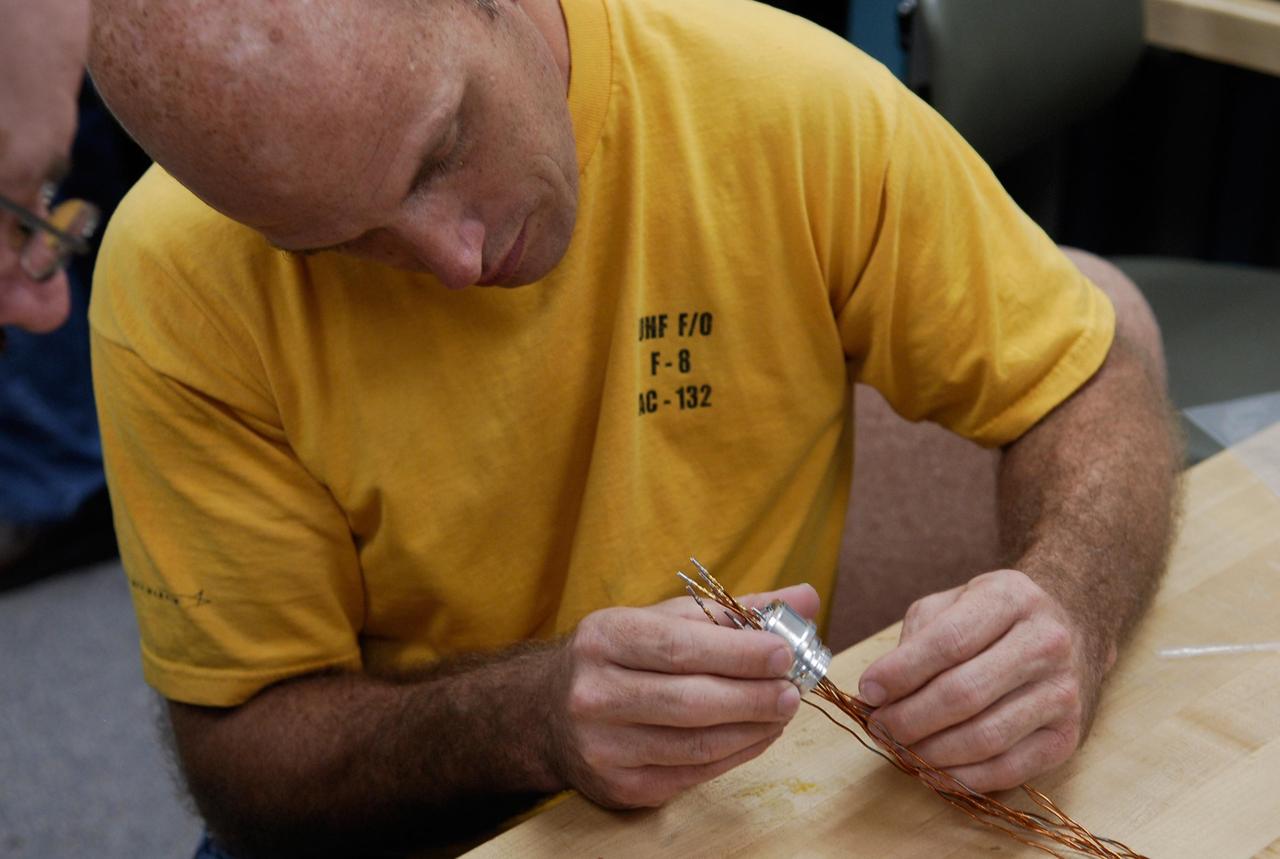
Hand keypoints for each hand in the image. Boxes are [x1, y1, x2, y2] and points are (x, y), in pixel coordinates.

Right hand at [549, 583, 819, 807]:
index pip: (679, 647)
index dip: (738, 653)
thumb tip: (805, 598)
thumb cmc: (623, 656)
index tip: (785, 652)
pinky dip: (734, 755)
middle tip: (794, 689)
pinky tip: (757, 735)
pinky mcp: (619, 786)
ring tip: (782, 711)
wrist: (550, 711)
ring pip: (695, 743)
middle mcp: (595, 692)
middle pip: (690, 700)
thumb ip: (735, 611)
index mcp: (605, 638)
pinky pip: (691, 773)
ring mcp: (604, 746)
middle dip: (753, 696)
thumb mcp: (665, 619)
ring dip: (752, 729)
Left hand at [858, 569, 1099, 792]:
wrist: (1072, 629)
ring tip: (900, 750)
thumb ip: (917, 638)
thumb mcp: (954, 603)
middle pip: (964, 694)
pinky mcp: (1068, 736)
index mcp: (1011, 598)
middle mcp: (1045, 643)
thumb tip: (879, 691)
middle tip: (879, 728)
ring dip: (930, 752)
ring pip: (985, 737)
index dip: (901, 672)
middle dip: (909, 719)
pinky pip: (1009, 769)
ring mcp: (1062, 693)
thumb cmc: (995, 618)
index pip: (948, 642)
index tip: (868, 691)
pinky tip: (932, 772)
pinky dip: (963, 779)